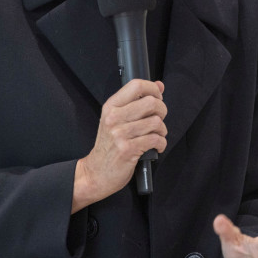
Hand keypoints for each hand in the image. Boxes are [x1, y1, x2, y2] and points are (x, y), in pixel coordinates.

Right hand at [73, 79, 166, 212]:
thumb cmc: (108, 146)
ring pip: (156, 122)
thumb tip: (159, 85)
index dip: (153, 89)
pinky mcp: (128, 149)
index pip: (136, 85)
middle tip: (158, 120)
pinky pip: (156, 140)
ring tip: (156, 136)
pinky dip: (161, 144)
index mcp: (111, 106)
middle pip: (151, 103)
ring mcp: (120, 134)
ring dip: (162, 130)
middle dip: (162, 111)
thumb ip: (137, 101)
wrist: (95, 173)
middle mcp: (114, 118)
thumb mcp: (117, 120)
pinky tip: (155, 146)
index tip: (158, 98)